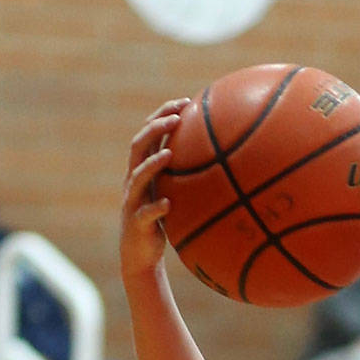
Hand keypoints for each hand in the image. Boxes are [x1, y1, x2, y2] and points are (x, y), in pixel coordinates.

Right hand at [120, 100, 189, 280]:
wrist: (141, 257)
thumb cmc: (163, 222)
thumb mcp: (177, 194)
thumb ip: (189, 176)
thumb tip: (227, 159)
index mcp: (143, 170)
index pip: (148, 133)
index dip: (163, 114)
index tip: (186, 101)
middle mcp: (133, 181)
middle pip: (138, 146)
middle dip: (155, 128)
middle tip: (176, 117)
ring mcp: (132, 201)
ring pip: (136, 177)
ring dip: (152, 164)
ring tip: (169, 154)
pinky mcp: (136, 223)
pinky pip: (144, 213)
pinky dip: (156, 207)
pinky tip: (168, 204)